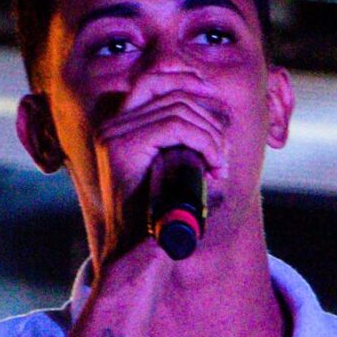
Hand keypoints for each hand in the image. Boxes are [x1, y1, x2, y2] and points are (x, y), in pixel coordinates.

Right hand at [93, 86, 227, 246]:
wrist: (136, 257)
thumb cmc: (159, 220)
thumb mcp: (175, 173)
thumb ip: (188, 144)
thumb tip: (222, 118)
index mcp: (118, 127)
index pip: (153, 79)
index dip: (188, 81)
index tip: (216, 102)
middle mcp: (111, 126)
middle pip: (171, 92)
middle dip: (208, 115)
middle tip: (225, 149)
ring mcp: (114, 136)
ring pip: (178, 110)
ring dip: (211, 135)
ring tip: (220, 164)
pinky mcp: (123, 149)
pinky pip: (175, 127)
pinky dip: (204, 143)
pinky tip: (213, 165)